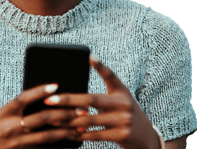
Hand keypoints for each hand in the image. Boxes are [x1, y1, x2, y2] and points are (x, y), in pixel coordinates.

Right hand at [0, 83, 82, 148]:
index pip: (23, 99)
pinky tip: (71, 141)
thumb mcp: (0, 114)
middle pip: (41, 118)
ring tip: (81, 124)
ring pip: (47, 135)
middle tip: (81, 107)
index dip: (39, 91)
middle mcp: (12, 127)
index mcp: (4, 113)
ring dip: (66, 129)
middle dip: (63, 112)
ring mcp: (19, 143)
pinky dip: (59, 145)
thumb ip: (19, 106)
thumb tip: (44, 95)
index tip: (55, 85)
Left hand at [44, 56, 159, 148]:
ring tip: (52, 119)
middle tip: (49, 100)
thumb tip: (85, 70)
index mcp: (121, 90)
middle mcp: (123, 103)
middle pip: (91, 100)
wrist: (147, 138)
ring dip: (68, 120)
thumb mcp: (120, 96)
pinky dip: (80, 134)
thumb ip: (104, 88)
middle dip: (67, 100)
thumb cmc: (126, 112)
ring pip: (89, 120)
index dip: (101, 66)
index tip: (90, 57)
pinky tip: (67, 133)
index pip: (110, 75)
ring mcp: (123, 120)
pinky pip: (95, 135)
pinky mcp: (121, 136)